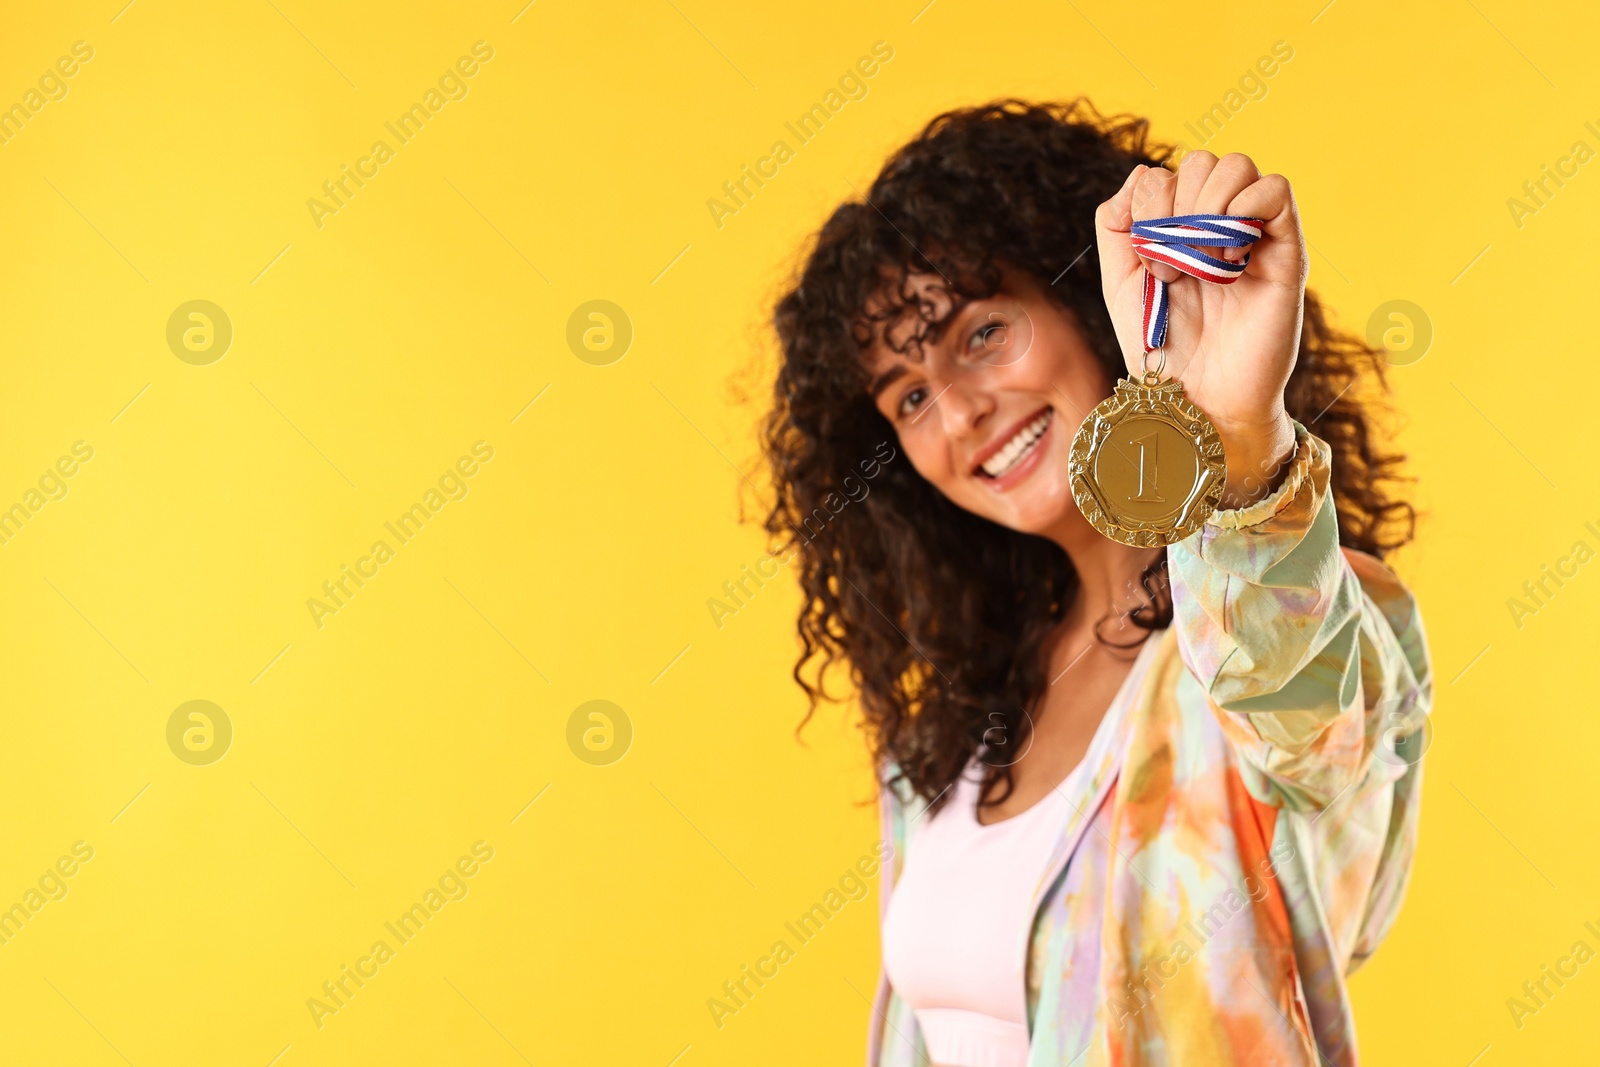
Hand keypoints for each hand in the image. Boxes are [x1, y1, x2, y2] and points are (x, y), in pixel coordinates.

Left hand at [1093, 152, 1307, 506]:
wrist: (1198, 398)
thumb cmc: (1161, 347)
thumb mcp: (1120, 282)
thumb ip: (1116, 225)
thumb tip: (1142, 172)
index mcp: (1181, 227)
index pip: (1166, 173)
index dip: (1149, 207)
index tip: (1149, 263)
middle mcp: (1219, 223)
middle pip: (1201, 161)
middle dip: (1176, 208)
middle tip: (1174, 267)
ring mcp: (1254, 233)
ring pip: (1236, 165)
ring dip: (1207, 207)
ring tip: (1202, 263)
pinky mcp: (1287, 250)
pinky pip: (1276, 188)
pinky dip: (1246, 209)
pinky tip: (1229, 258)